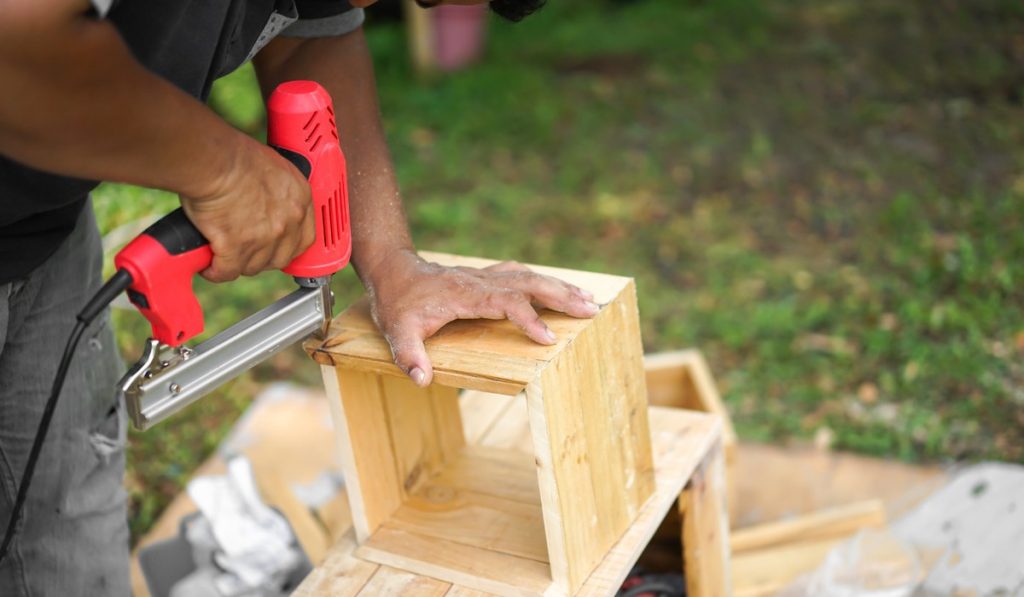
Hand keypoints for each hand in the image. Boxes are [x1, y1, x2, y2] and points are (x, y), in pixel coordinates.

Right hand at [180, 140, 314, 281]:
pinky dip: (215, 271)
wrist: (213, 160)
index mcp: (300, 199)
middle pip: (280, 258)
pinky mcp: (237, 247)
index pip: (305, 239)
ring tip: (223, 255)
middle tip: (245, 252)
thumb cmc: (234, 155)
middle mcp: (289, 222)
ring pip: (253, 267)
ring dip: (237, 264)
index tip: (276, 250)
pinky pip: (227, 271)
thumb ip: (278, 190)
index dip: (288, 248)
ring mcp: (265, 237)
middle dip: (262, 259)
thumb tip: (266, 200)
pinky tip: (208, 265)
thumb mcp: (273, 167)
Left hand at [363, 249, 600, 386]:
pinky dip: (544, 281)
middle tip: (592, 309)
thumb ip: (409, 355)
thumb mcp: (397, 330)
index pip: (506, 302)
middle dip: (561, 296)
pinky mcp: (487, 277)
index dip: (528, 319)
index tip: (549, 339)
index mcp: (466, 295)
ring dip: (560, 287)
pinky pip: (521, 276)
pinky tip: (560, 288)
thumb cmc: (398, 303)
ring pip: (530, 277)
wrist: (394, 270)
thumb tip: (422, 380)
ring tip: (590, 299)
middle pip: (529, 284)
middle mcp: (481, 281)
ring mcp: (486, 276)